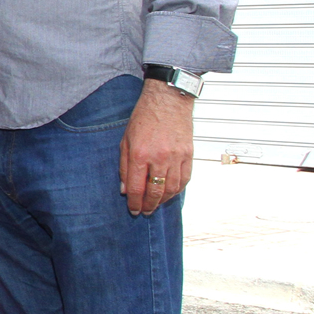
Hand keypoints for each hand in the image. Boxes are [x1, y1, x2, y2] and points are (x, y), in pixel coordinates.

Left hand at [120, 79, 193, 215]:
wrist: (168, 101)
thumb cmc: (143, 118)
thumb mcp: (125, 140)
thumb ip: (124, 167)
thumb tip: (125, 189)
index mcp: (140, 154)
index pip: (137, 188)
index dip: (134, 203)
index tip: (133, 210)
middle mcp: (159, 158)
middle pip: (155, 192)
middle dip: (149, 206)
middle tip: (145, 212)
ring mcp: (176, 157)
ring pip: (172, 189)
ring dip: (164, 201)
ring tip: (156, 205)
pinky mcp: (189, 154)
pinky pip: (185, 179)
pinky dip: (177, 190)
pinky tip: (170, 193)